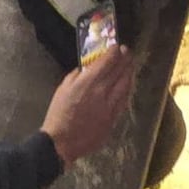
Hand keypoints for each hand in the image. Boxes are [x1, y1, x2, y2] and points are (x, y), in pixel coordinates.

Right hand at [40, 47, 133, 166]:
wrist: (61, 142)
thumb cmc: (58, 113)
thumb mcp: (63, 87)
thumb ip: (78, 75)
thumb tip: (89, 67)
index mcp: (88, 82)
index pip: (108, 60)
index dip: (115, 51)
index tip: (117, 47)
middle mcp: (103, 91)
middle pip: (120, 70)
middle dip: (125, 59)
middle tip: (127, 53)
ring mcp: (110, 106)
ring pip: (126, 85)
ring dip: (129, 73)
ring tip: (129, 67)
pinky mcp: (114, 119)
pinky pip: (124, 101)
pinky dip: (127, 91)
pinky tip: (127, 86)